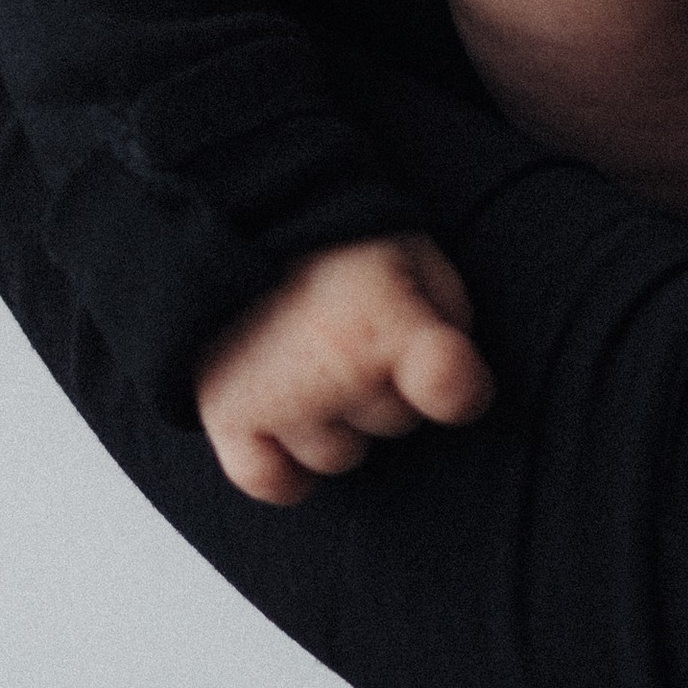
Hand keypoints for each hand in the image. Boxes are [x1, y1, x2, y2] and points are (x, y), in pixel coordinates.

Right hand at [192, 233, 494, 505]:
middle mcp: (337, 365)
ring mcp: (280, 397)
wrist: (236, 206)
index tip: (448, 375)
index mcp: (386, 315)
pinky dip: (278, 463)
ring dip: (330, 418)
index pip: (451, 385)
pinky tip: (280, 417)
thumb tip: (451, 384)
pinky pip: (272, 481)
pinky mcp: (227, 414)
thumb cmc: (335, 233)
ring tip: (309, 355)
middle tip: (354, 327)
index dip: (460, 384)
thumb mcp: (414, 248)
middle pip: (398, 421)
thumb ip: (447, 316)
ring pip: (338, 455)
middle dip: (386, 382)